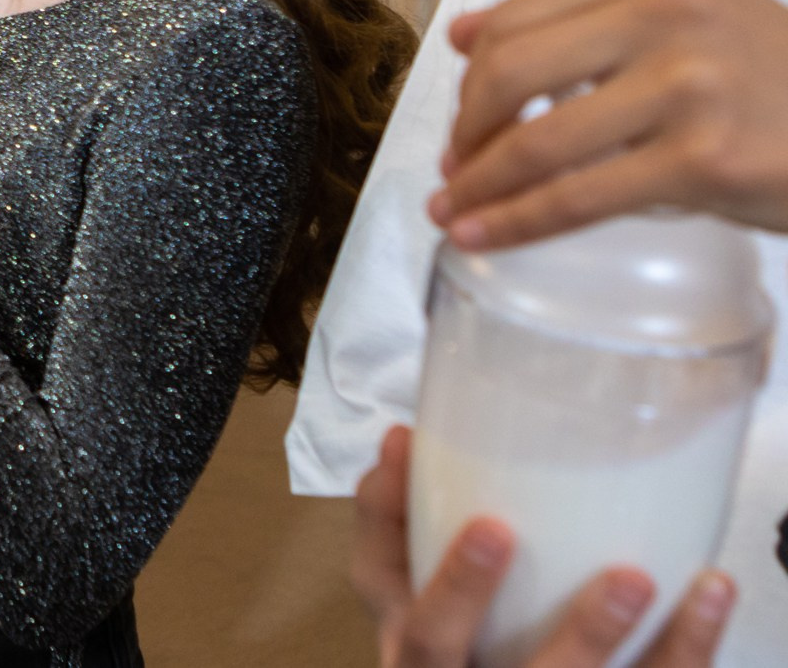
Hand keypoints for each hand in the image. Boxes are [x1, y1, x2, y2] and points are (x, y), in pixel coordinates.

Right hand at [355, 426, 734, 667]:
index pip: (383, 590)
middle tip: (494, 530)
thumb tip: (405, 440)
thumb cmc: (468, 639)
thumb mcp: (418, 587)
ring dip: (589, 633)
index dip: (391, 536)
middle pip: (435, 647)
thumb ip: (403, 516)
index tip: (431, 489)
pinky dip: (684, 643)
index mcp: (414, 640)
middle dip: (459, 590)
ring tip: (630, 577)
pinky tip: (704, 593)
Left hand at [430, 0, 787, 246]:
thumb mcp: (684, 16)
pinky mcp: (703, 158)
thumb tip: (461, 35)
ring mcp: (688, 83)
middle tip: (455, 169)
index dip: (469, 78)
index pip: (516, 19)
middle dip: (466, 130)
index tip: (458, 118)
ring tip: (453, 210)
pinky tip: (481, 236)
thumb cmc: (770, 80)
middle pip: (509, 73)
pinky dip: (516, 223)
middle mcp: (667, 11)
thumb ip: (580, 18)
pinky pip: (577, 197)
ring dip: (477, 185)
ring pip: (535, 142)